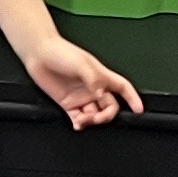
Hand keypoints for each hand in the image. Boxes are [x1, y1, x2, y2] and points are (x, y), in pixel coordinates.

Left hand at [22, 33, 138, 127]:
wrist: (38, 54)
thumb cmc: (60, 52)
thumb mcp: (80, 63)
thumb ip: (93, 79)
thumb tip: (100, 94)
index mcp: (101, 76)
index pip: (123, 88)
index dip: (133, 98)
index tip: (139, 109)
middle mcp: (93, 88)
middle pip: (110, 107)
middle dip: (106, 116)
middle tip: (96, 118)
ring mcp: (81, 96)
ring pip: (94, 115)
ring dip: (91, 121)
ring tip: (82, 119)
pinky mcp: (68, 103)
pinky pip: (78, 118)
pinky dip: (80, 124)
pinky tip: (78, 124)